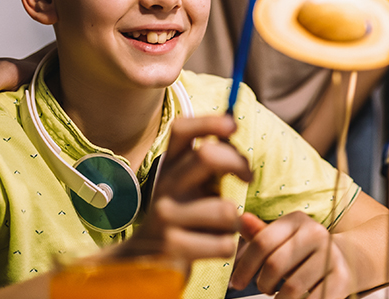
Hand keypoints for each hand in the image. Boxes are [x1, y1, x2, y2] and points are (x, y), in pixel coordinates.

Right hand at [121, 115, 252, 265]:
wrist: (141, 265)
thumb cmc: (180, 218)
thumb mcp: (188, 186)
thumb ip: (208, 162)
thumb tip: (231, 127)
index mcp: (169, 167)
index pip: (181, 130)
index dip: (209, 121)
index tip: (233, 126)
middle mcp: (164, 186)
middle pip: (206, 155)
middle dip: (238, 163)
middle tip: (248, 177)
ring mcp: (166, 216)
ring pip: (226, 210)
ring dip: (234, 222)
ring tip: (219, 229)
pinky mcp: (173, 246)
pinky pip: (224, 243)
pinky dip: (226, 247)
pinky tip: (211, 249)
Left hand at [230, 212, 350, 298]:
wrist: (346, 259)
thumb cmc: (304, 253)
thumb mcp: (282, 241)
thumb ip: (260, 235)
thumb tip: (240, 219)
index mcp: (297, 220)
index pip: (262, 242)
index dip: (244, 266)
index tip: (236, 283)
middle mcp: (316, 233)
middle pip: (275, 264)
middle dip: (262, 283)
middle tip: (264, 289)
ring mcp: (331, 255)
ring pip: (292, 288)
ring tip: (281, 297)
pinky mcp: (342, 278)